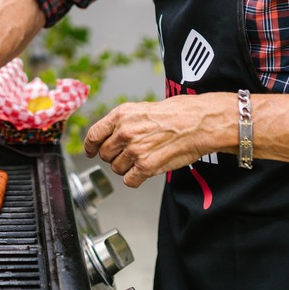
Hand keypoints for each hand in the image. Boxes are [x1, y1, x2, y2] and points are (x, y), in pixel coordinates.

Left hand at [84, 93, 233, 187]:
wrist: (198, 123)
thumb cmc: (176, 113)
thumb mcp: (142, 109)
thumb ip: (122, 122)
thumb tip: (108, 136)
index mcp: (121, 115)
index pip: (93, 135)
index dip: (90, 146)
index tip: (91, 151)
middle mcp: (124, 132)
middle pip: (104, 155)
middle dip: (114, 156)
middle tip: (129, 153)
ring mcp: (134, 150)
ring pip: (116, 169)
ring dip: (126, 167)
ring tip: (142, 158)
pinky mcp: (146, 166)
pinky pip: (129, 180)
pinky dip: (135, 178)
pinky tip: (145, 169)